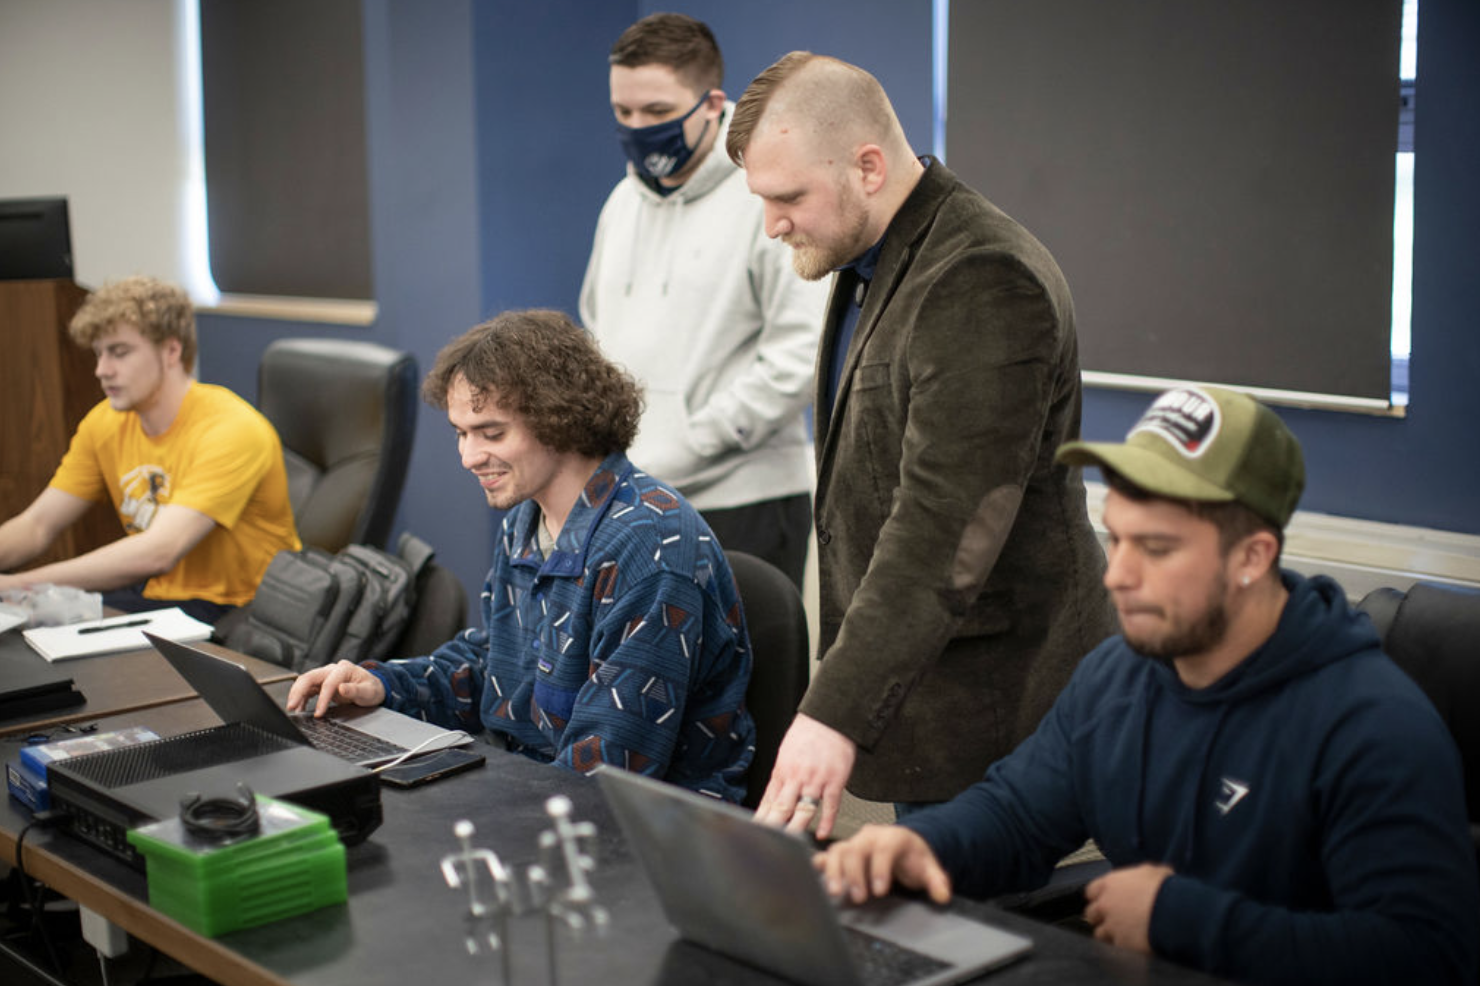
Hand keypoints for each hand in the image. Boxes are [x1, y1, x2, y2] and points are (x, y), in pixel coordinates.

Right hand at [285, 660, 385, 716]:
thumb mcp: (368, 691)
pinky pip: (308, 689)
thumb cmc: (372, 688)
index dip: (322, 699)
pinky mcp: (322, 683)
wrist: (373, 687)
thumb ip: (355, 690)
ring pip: (306, 682)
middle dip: (298, 691)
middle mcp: (332, 670)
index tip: (318, 713)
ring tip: (291, 708)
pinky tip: (299, 708)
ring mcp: (326, 675)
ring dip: (296, 694)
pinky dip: (302, 698)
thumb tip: (342, 689)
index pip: (328, 683)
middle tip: (291, 706)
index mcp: (344, 669)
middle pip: (310, 677)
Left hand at [753, 713, 855, 838]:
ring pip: (804, 809)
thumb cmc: (807, 734)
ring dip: (796, 827)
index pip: (768, 801)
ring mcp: (816, 780)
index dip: (761, 818)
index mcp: (782, 771)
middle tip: (767, 843)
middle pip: (782, 808)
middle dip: (773, 827)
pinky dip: (826, 821)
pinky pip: (831, 805)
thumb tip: (772, 798)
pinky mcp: (835, 780)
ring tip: (791, 842)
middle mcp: (797, 777)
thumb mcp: (785, 753)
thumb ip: (780, 777)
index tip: (756, 832)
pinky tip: (822, 832)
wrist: (828, 717)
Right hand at [813, 823, 951, 905]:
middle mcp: (870, 837)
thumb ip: (936, 880)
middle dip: (855, 874)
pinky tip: (817, 878)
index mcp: (893, 837)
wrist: (903, 845)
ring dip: (834, 871)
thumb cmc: (912, 856)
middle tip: (858, 897)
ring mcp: (855, 843)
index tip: (880, 891)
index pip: (884, 849)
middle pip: (856, 849)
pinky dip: (820, 865)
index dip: (880, 869)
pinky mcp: (843, 852)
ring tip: (835, 892)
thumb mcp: (929, 867)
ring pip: (838, 850)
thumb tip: (942, 894)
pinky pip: (828, 855)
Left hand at [1083, 863, 1172, 953]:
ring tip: (1124, 933)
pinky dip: (1122, 946)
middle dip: (1100, 916)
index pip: (1091, 891)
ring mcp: (1111, 926)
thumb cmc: (1164, 890)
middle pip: (1091, 913)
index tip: (1105, 899)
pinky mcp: (1121, 945)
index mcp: (1109, 884)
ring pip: (1100, 933)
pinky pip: (1116, 947)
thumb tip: (1149, 876)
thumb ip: (1141, 874)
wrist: (1173, 913)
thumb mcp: (1153, 872)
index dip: (1099, 896)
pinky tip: (1133, 943)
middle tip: (1113, 917)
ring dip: (1109, 933)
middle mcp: (1105, 905)